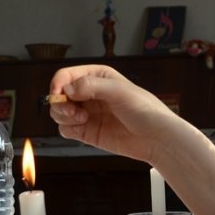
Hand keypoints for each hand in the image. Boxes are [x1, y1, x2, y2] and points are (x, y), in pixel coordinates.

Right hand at [48, 65, 181, 162]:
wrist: (156, 138)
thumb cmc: (145, 110)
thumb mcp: (120, 91)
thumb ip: (92, 86)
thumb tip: (67, 89)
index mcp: (98, 77)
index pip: (67, 75)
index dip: (58, 84)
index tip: (58, 94)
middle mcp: (90, 94)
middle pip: (59, 95)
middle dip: (60, 103)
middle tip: (72, 111)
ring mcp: (88, 113)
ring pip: (59, 112)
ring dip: (63, 116)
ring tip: (81, 120)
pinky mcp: (87, 132)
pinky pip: (66, 129)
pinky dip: (68, 129)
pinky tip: (82, 129)